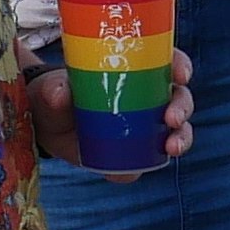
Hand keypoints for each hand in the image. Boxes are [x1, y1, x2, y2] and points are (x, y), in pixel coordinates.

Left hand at [27, 48, 198, 183]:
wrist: (46, 127)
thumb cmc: (53, 96)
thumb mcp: (49, 90)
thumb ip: (54, 90)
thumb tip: (60, 92)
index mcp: (134, 68)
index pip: (166, 60)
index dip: (180, 64)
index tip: (180, 73)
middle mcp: (148, 95)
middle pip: (179, 96)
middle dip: (182, 106)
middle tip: (172, 118)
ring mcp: (145, 124)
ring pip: (176, 127)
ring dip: (181, 136)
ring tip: (172, 147)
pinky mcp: (137, 150)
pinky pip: (151, 157)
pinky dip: (149, 164)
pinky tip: (136, 170)